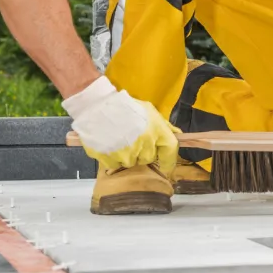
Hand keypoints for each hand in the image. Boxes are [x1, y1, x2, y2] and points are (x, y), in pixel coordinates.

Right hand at [62, 76, 179, 174]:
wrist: (94, 106)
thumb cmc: (123, 105)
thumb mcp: (148, 110)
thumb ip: (164, 125)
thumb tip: (177, 134)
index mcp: (157, 132)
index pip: (170, 153)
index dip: (169, 162)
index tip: (166, 166)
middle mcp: (145, 147)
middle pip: (148, 158)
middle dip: (143, 152)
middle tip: (132, 139)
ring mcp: (127, 155)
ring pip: (131, 162)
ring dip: (127, 155)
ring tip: (118, 139)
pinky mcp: (110, 160)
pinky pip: (115, 165)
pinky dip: (112, 157)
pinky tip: (108, 144)